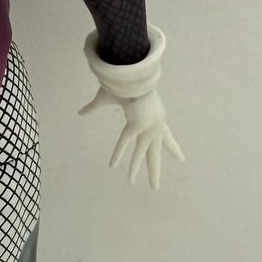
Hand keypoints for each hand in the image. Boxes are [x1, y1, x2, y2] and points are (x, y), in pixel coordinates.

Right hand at [79, 24, 184, 189]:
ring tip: (151, 187)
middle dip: (156, 167)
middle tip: (157, 184)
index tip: (181, 157)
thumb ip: (94, 109)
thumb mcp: (108, 98)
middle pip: (157, 150)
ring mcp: (148, 126)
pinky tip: (113, 166)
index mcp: (155, 117)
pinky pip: (125, 142)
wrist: (130, 74)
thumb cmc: (122, 84)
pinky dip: (118, 153)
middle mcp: (154, 125)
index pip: (166, 136)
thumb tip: (79, 113)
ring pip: (147, 153)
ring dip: (148, 170)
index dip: (172, 147)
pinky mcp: (137, 125)